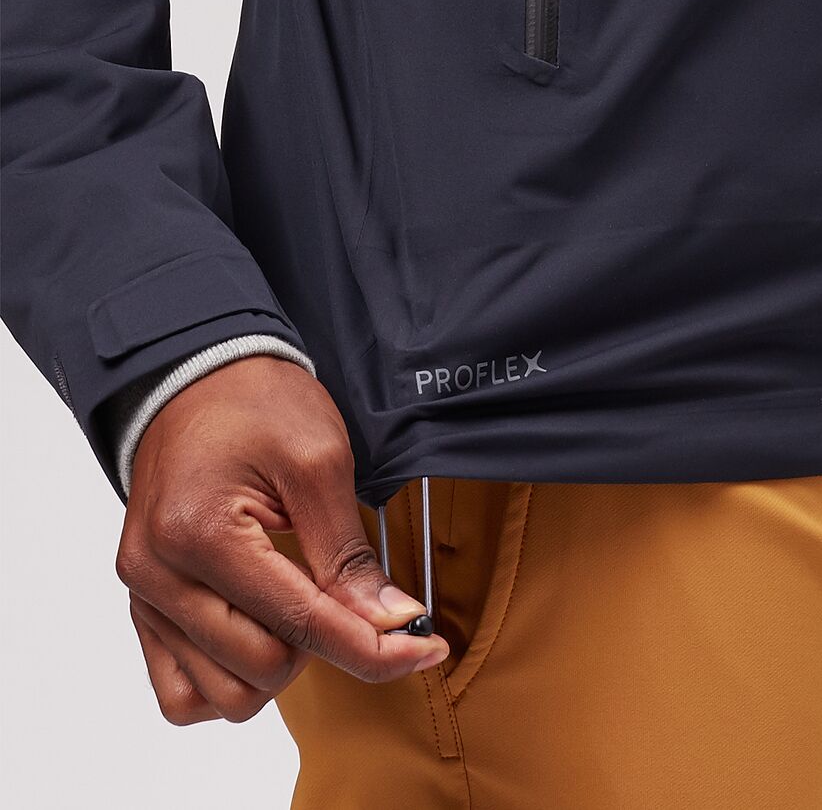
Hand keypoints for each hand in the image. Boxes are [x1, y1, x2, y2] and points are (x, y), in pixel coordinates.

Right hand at [115, 355, 448, 724]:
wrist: (199, 378)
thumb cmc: (255, 404)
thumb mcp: (319, 462)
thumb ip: (350, 553)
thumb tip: (391, 621)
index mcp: (200, 533)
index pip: (301, 624)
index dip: (375, 647)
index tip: (424, 649)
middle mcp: (158, 575)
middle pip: (263, 666)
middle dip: (326, 644)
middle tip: (349, 594)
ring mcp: (145, 594)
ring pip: (222, 695)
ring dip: (277, 666)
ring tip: (301, 607)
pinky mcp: (145, 602)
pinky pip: (181, 691)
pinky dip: (228, 680)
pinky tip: (261, 635)